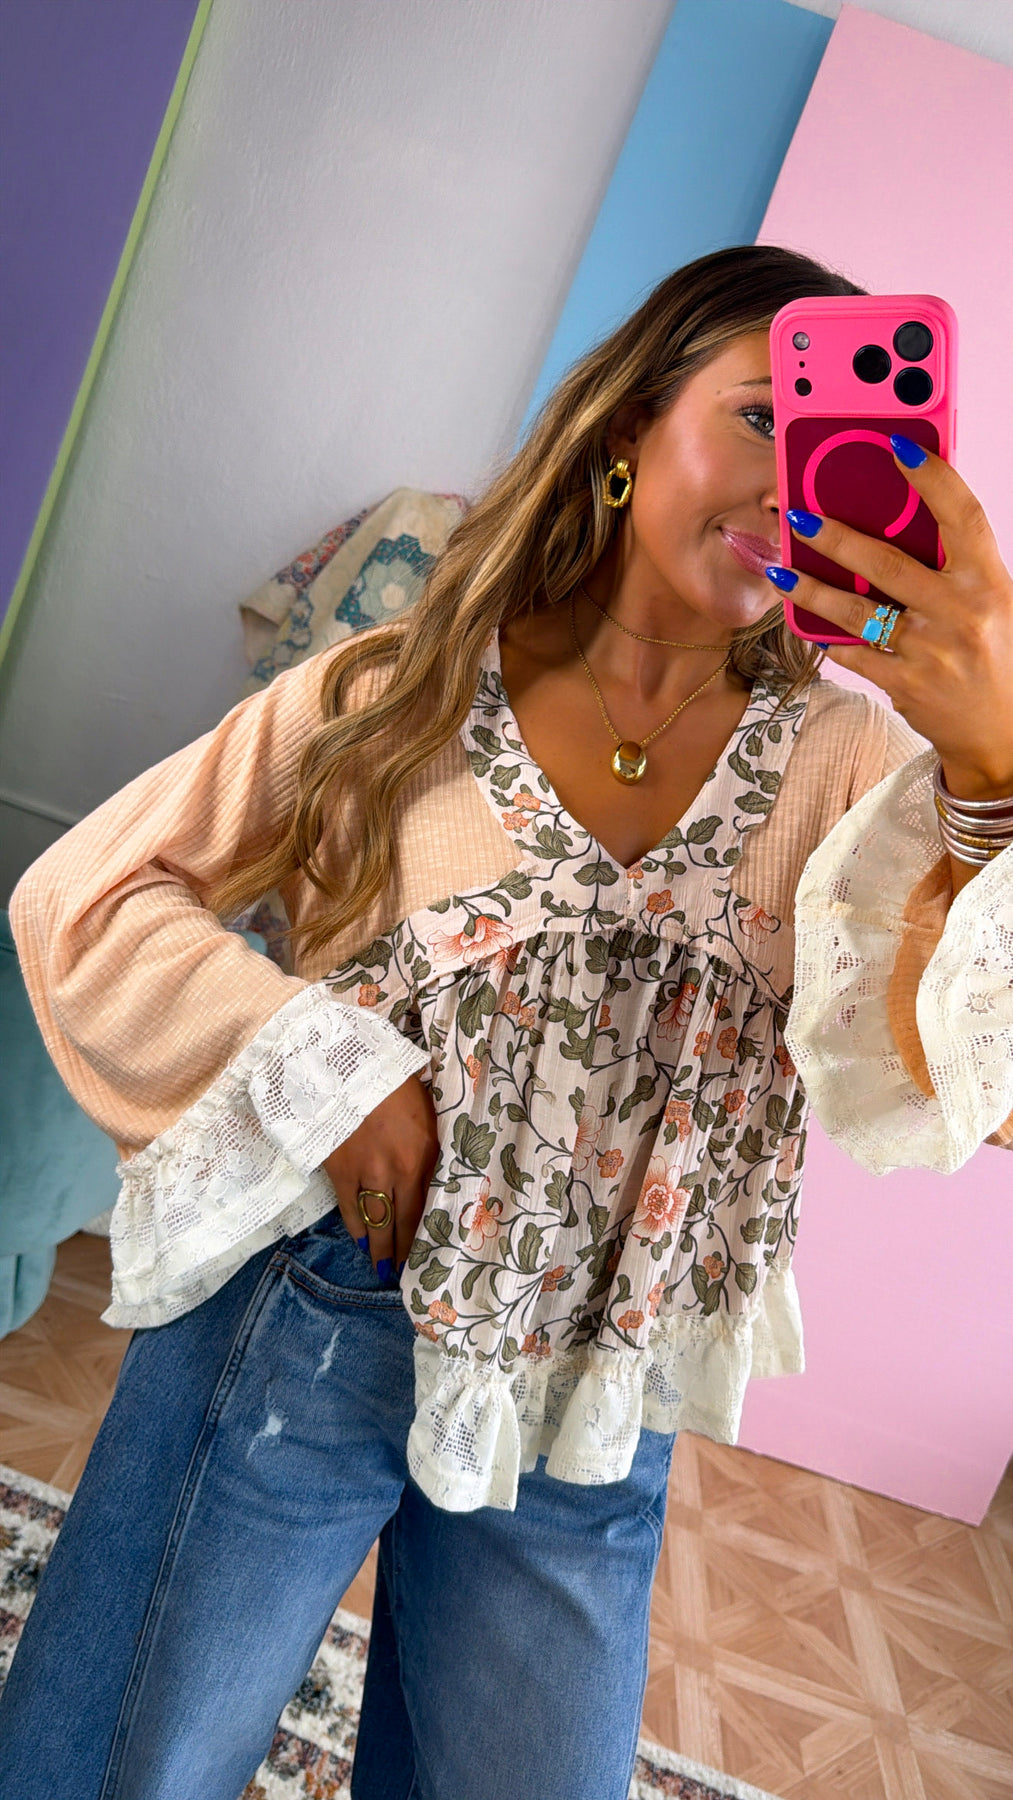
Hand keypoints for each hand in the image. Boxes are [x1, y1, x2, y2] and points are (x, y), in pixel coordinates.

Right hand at [322, 1073, 439, 1278]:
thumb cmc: (391, 1080)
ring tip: (382, 1265)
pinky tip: (361, 1241)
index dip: (426, 1234)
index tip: (430, 1253)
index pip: (428, 1205)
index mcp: (423, 1154)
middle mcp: (397, 1171)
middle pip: (402, 1222)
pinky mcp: (339, 1171)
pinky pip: (349, 1209)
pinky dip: (356, 1228)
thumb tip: (434, 1171)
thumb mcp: (426, 1109)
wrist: (342, 1065)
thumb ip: (431, 1144)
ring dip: (379, 1247)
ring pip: (376, 1222)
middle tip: (403, 1272)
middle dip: (402, 1251)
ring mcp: (366, 1174)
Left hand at [773, 439, 1012, 800]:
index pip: (962, 515)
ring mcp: (931, 650)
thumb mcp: (990, 601)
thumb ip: (954, 566)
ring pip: (858, 610)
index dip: (932, 476)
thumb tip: (900, 521)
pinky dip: (832, 637)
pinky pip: (855, 653)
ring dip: (813, 588)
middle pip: (888, 562)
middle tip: (800, 514)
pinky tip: (810, 622)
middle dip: (837, 536)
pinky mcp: (906, 684)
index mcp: (989, 581)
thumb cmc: (993, 654)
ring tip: (782, 569)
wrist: (1003, 732)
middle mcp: (961, 612)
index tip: (898, 443)